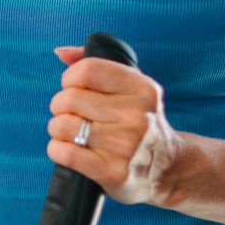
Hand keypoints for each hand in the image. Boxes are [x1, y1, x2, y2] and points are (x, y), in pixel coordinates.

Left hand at [45, 44, 184, 204]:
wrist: (168, 168)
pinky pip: (63, 152)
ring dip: (58, 128)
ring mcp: (125, 146)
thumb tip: (60, 52)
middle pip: (69, 98)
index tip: (74, 87)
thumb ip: (97, 65)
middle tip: (72, 113)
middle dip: (61, 105)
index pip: (87, 70)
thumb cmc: (141, 121)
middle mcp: (136, 116)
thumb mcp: (132, 88)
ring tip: (72, 132)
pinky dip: (57, 149)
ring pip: (62, 125)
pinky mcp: (111, 171)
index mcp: (142, 89)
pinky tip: (69, 148)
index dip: (70, 78)